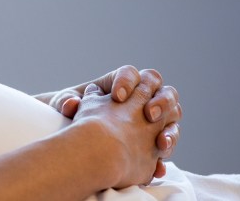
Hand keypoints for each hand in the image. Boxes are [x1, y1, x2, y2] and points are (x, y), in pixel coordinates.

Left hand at [36, 66, 181, 177]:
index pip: (131, 74)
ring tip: (160, 143)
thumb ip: (67, 102)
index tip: (117, 97)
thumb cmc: (73, 115)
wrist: (80, 140)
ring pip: (173, 115)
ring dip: (170, 129)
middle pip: (160, 89)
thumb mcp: (66, 106)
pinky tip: (158, 165)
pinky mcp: (155, 139)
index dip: (127, 82)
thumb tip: (70, 104)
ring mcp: (152, 117)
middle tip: (147, 114)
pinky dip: (165, 154)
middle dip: (159, 100)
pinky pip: (168, 143)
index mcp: (120, 82)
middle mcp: (140, 96)